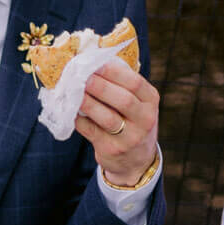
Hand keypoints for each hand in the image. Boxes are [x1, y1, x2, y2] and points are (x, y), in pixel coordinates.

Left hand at [75, 59, 159, 185]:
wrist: (136, 161)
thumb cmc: (131, 122)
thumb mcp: (137, 104)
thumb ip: (121, 86)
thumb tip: (92, 63)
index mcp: (151, 101)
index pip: (135, 83)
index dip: (114, 72)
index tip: (95, 63)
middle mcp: (145, 119)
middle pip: (122, 99)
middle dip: (100, 86)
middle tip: (82, 76)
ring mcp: (130, 137)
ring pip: (107, 117)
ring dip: (88, 102)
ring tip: (73, 91)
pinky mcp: (112, 149)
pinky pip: (92, 131)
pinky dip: (80, 119)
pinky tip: (72, 110)